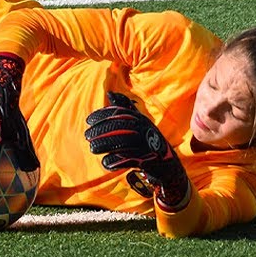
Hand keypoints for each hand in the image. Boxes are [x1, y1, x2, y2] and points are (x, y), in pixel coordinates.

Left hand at [84, 91, 190, 209]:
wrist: (168, 164)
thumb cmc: (148, 140)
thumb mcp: (139, 121)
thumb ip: (125, 108)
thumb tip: (110, 93)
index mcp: (141, 119)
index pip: (120, 113)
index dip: (103, 115)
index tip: (88, 120)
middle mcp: (145, 129)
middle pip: (120, 127)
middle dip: (101, 130)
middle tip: (87, 136)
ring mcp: (148, 144)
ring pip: (123, 142)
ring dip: (105, 145)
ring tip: (93, 148)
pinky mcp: (148, 159)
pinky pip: (129, 158)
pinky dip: (116, 160)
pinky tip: (105, 162)